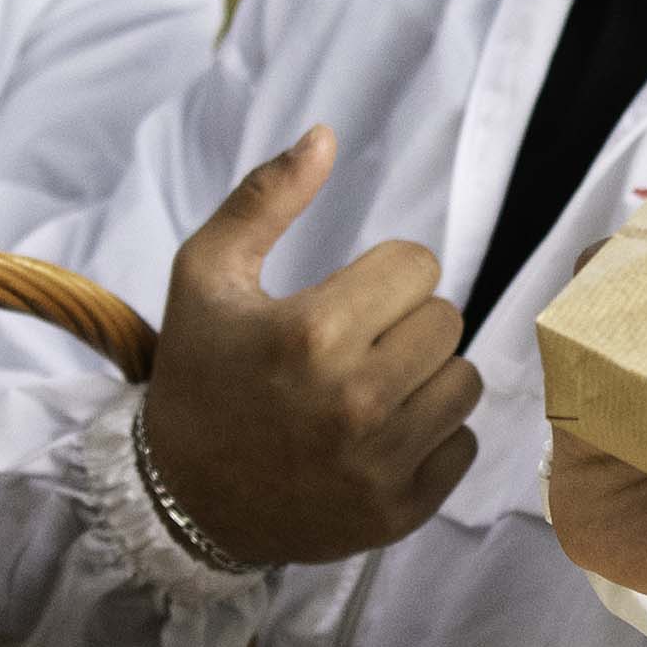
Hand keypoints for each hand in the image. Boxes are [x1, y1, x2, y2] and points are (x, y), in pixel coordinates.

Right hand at [144, 129, 477, 567]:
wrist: (181, 499)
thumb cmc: (199, 375)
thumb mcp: (205, 275)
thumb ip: (265, 198)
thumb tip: (325, 135)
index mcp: (310, 332)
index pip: (419, 265)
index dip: (384, 275)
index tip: (346, 299)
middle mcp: (354, 400)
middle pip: (448, 321)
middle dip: (406, 323)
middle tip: (357, 346)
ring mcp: (380, 463)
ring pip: (465, 381)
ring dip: (427, 378)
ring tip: (373, 388)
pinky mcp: (398, 512)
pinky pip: (464, 445)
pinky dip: (431, 439)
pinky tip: (380, 438)